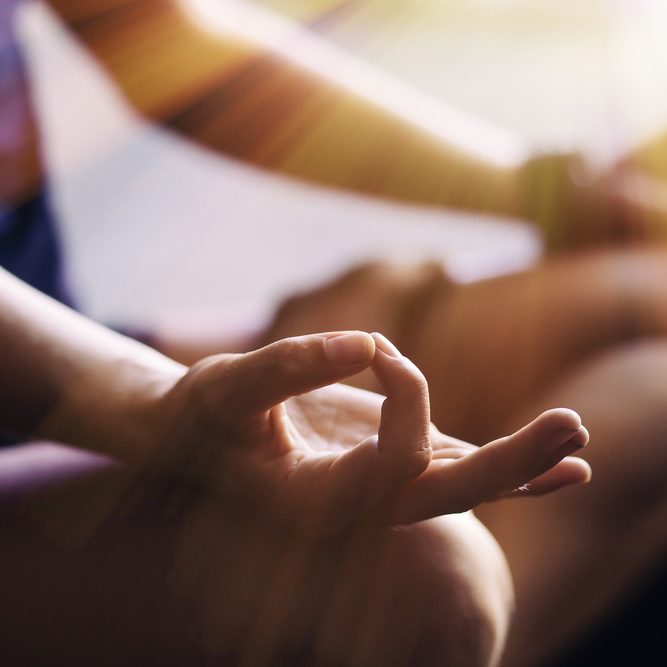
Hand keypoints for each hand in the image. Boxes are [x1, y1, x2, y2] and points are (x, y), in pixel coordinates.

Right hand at [148, 331, 589, 534]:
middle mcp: (360, 506)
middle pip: (451, 494)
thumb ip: (288, 368)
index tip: (376, 347)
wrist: (193, 441)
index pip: (394, 461)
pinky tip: (559, 470)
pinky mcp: (388, 461)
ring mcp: (380, 485)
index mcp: (320, 502)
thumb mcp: (228, 387)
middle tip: (573, 428)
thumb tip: (363, 341)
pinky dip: (509, 472)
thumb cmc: (201, 417)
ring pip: (464, 487)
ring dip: (525, 466)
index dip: (403, 391)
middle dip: (514, 465)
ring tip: (579, 440)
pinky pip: (456, 471)